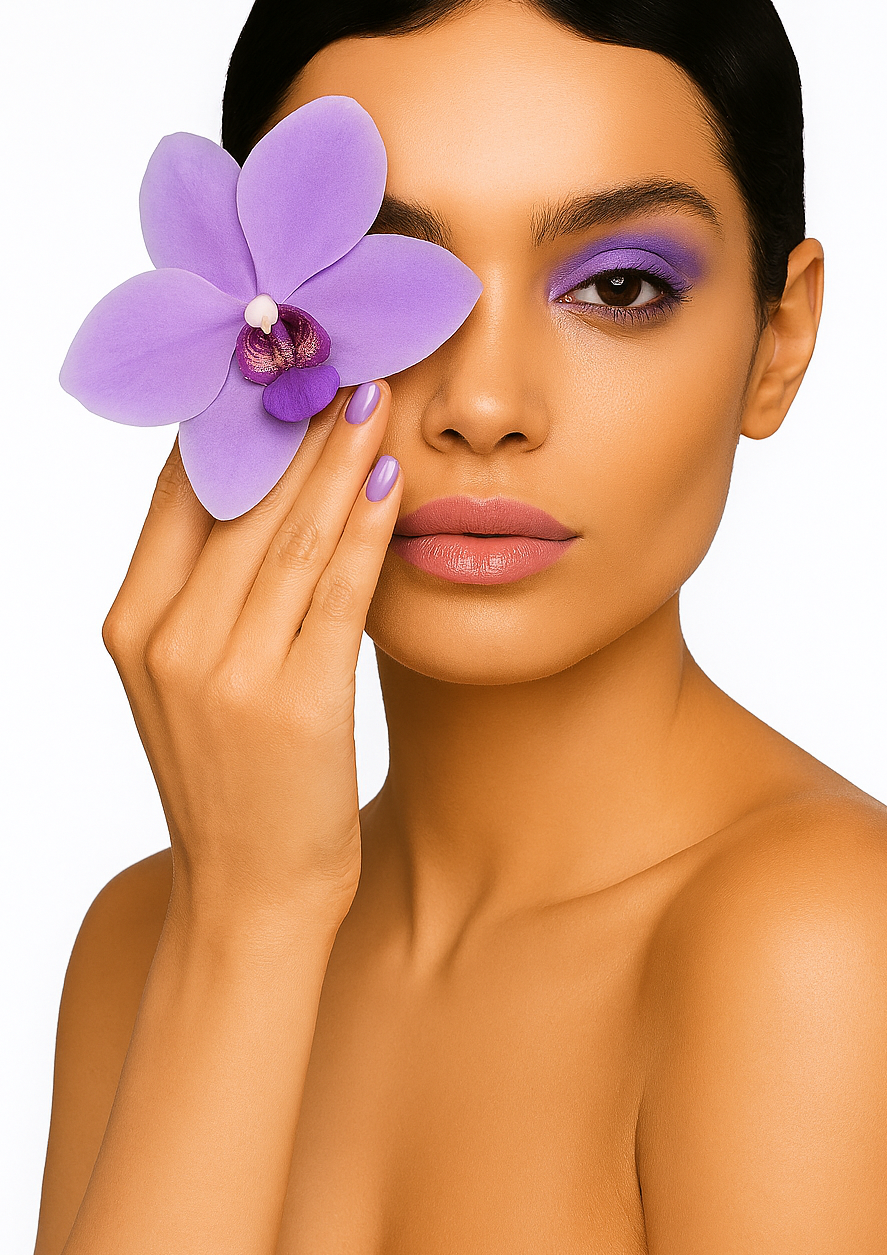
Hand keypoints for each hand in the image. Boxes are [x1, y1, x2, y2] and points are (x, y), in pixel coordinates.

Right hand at [101, 382, 400, 927]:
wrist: (249, 897)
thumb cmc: (232, 781)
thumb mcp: (189, 680)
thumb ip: (205, 591)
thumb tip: (257, 489)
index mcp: (132, 624)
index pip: (179, 494)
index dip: (231, 422)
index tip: (278, 368)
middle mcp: (168, 640)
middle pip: (239, 501)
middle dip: (293, 422)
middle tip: (340, 356)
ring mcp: (226, 672)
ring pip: (289, 535)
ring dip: (336, 457)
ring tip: (372, 394)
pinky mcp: (293, 702)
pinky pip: (334, 591)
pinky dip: (363, 528)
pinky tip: (387, 477)